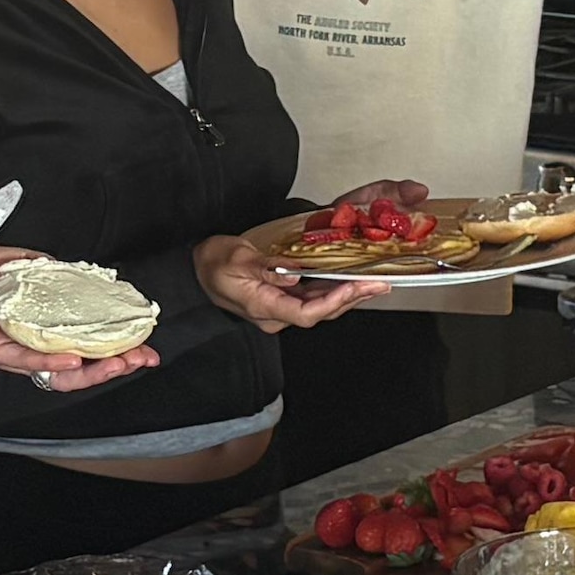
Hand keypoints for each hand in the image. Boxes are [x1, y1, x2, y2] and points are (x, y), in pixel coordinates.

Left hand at [0, 246, 168, 389]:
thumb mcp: (21, 262)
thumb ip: (49, 268)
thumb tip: (81, 271)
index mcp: (42, 330)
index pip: (87, 347)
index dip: (118, 349)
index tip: (146, 347)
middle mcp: (31, 347)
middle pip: (81, 369)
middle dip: (117, 365)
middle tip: (142, 359)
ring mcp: (13, 352)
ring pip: (59, 372)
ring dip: (93, 371)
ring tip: (119, 363)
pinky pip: (25, 361)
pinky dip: (51, 363)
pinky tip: (75, 361)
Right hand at [199, 231, 369, 332]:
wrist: (195, 269)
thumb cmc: (212, 264)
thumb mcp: (238, 259)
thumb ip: (267, 267)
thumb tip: (294, 272)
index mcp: (264, 308)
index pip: (307, 313)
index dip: (333, 301)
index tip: (354, 287)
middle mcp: (275, 315)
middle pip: (321, 312)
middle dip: (352, 297)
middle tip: (379, 284)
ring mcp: (279, 309)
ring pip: (320, 306)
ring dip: (347, 295)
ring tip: (373, 283)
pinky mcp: (281, 300)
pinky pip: (312, 298)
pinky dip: (332, 289)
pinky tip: (349, 280)